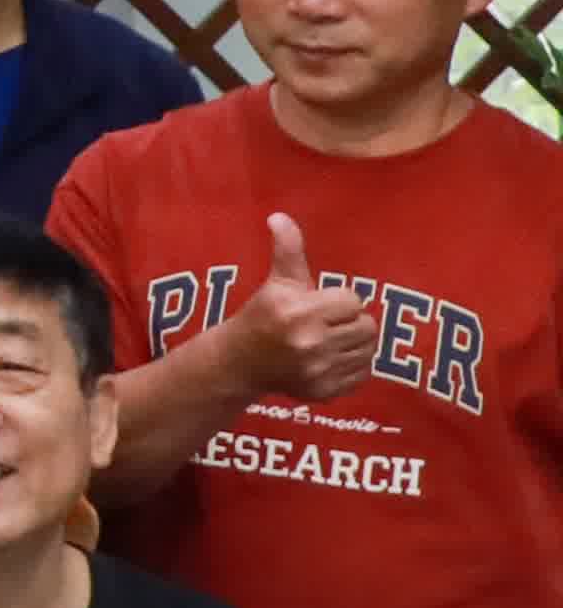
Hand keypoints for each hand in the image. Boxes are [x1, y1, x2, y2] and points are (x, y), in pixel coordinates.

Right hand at [243, 216, 382, 399]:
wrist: (238, 362)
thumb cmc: (262, 315)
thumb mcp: (277, 282)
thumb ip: (288, 250)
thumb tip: (279, 216)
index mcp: (298, 312)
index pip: (352, 300)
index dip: (339, 300)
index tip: (320, 304)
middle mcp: (309, 343)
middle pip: (367, 326)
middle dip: (351, 322)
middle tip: (331, 323)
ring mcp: (317, 370)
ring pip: (368, 350)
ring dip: (355, 343)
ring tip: (334, 339)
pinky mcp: (324, 391)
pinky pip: (363, 374)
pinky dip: (354, 366)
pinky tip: (333, 359)